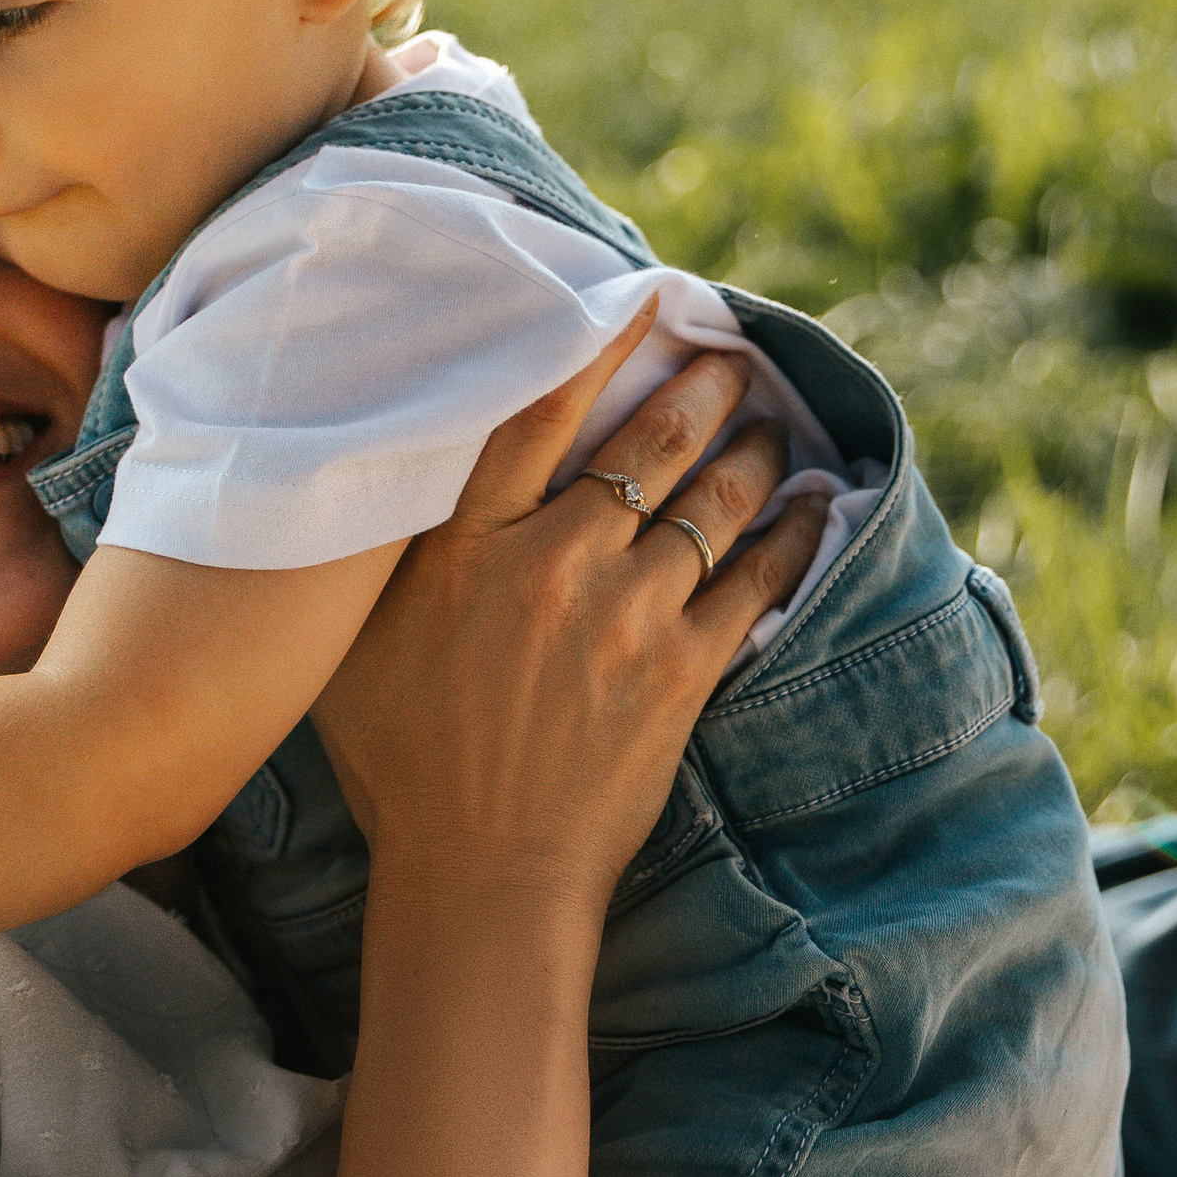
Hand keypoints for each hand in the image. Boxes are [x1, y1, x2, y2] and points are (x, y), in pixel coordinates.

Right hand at [315, 310, 826, 934]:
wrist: (479, 875)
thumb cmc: (403, 765)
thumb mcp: (360, 641)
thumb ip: (392, 556)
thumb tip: (404, 482)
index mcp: (467, 545)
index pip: (538, 410)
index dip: (599, 343)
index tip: (641, 301)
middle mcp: (553, 561)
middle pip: (647, 443)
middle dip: (702, 388)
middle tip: (732, 358)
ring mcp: (625, 615)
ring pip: (711, 505)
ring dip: (753, 456)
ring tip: (774, 429)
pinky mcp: (683, 672)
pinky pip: (756, 585)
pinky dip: (793, 541)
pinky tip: (815, 512)